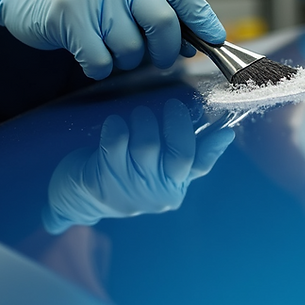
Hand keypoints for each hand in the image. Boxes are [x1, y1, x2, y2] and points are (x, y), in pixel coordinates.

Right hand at [0, 0, 225, 78]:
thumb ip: (156, 6)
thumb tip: (191, 43)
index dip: (203, 19)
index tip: (215, 40)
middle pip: (162, 22)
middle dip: (164, 50)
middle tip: (157, 58)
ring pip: (130, 47)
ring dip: (125, 60)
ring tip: (108, 45)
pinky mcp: (65, 12)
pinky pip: (100, 60)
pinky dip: (99, 67)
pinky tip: (88, 52)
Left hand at [43, 98, 235, 233]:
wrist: (79, 198)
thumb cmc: (125, 173)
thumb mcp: (158, 168)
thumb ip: (186, 152)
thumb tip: (225, 134)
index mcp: (173, 186)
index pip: (199, 166)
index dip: (214, 148)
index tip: (225, 130)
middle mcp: (156, 192)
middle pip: (179, 155)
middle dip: (177, 125)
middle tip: (172, 106)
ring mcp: (130, 189)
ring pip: (146, 146)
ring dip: (144, 121)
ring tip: (139, 113)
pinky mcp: (102, 180)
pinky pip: (115, 144)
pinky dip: (116, 127)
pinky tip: (114, 122)